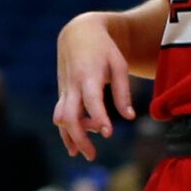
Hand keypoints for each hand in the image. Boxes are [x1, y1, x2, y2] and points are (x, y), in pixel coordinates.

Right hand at [52, 12, 134, 160]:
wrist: (78, 34)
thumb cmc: (104, 50)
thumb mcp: (119, 65)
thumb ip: (123, 92)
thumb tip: (130, 117)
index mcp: (88, 75)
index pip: (91, 101)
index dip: (98, 117)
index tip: (107, 133)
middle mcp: (72, 85)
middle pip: (69, 116)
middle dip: (80, 137)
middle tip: (92, 155)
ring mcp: (64, 90)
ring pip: (60, 119)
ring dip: (70, 137)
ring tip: (83, 153)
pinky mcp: (62, 94)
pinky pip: (60, 116)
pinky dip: (66, 132)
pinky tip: (74, 146)